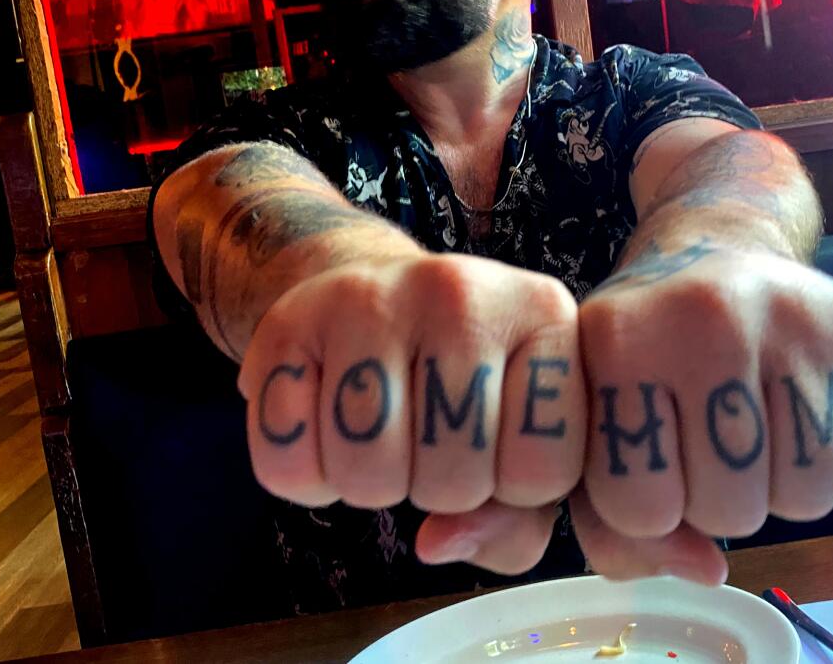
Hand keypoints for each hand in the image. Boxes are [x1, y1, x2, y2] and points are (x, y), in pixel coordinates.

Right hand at [238, 252, 586, 572]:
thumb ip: (517, 519)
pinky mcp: (288, 320)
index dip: (514, 489)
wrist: (372, 296)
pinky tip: (325, 428)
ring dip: (370, 485)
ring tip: (381, 432)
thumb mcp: (520, 441)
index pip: (543, 473)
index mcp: (545, 314)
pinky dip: (303, 476)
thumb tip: (440, 543)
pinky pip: (287, 462)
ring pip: (368, 474)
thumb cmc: (465, 384)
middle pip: (453, 481)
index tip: (500, 445)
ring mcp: (371, 297)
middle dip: (439, 489)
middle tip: (430, 437)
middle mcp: (463, 290)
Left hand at [575, 240, 832, 573]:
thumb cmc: (642, 346)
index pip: (639, 508)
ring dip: (782, 488)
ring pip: (811, 498)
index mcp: (619, 338)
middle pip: (733, 513)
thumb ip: (612, 522)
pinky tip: (809, 416)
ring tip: (757, 432)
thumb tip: (707, 572)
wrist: (715, 243)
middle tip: (706, 444)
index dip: (645, 509)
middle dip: (716, 503)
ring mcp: (797, 315)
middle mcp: (710, 316)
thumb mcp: (594, 416)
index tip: (647, 462)